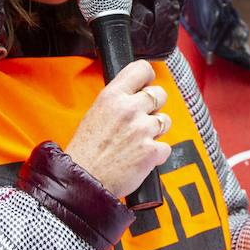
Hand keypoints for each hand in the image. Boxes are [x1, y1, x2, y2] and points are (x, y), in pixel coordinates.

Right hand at [65, 59, 171, 198]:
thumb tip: (136, 94)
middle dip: (154, 107)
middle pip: (160, 94)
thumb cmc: (85, 151)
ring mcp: (142, 129)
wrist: (83, 180)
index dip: (147, 78)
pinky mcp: (152, 151)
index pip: (142, 69)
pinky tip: (141, 157)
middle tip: (141, 120)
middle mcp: (129, 109)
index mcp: (112, 96)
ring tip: (138, 141)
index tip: (146, 85)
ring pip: (165, 120)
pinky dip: (157, 154)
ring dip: (156, 131)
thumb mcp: (95, 113)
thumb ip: (117, 102)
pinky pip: (166, 147)